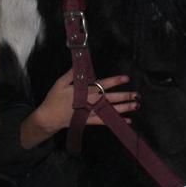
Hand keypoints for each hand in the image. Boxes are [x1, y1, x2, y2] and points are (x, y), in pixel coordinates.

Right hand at [20, 69, 137, 148]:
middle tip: (137, 95)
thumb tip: (80, 64)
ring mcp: (90, 112)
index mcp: (84, 91)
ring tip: (135, 105)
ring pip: (109, 110)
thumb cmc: (54, 99)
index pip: (102, 84)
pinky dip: (115, 121)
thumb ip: (71, 74)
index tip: (126, 78)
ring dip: (123, 108)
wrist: (48, 118)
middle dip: (124, 96)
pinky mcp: (88, 121)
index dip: (115, 81)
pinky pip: (104, 122)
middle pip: (110, 98)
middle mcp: (89, 102)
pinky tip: (126, 121)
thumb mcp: (60, 83)